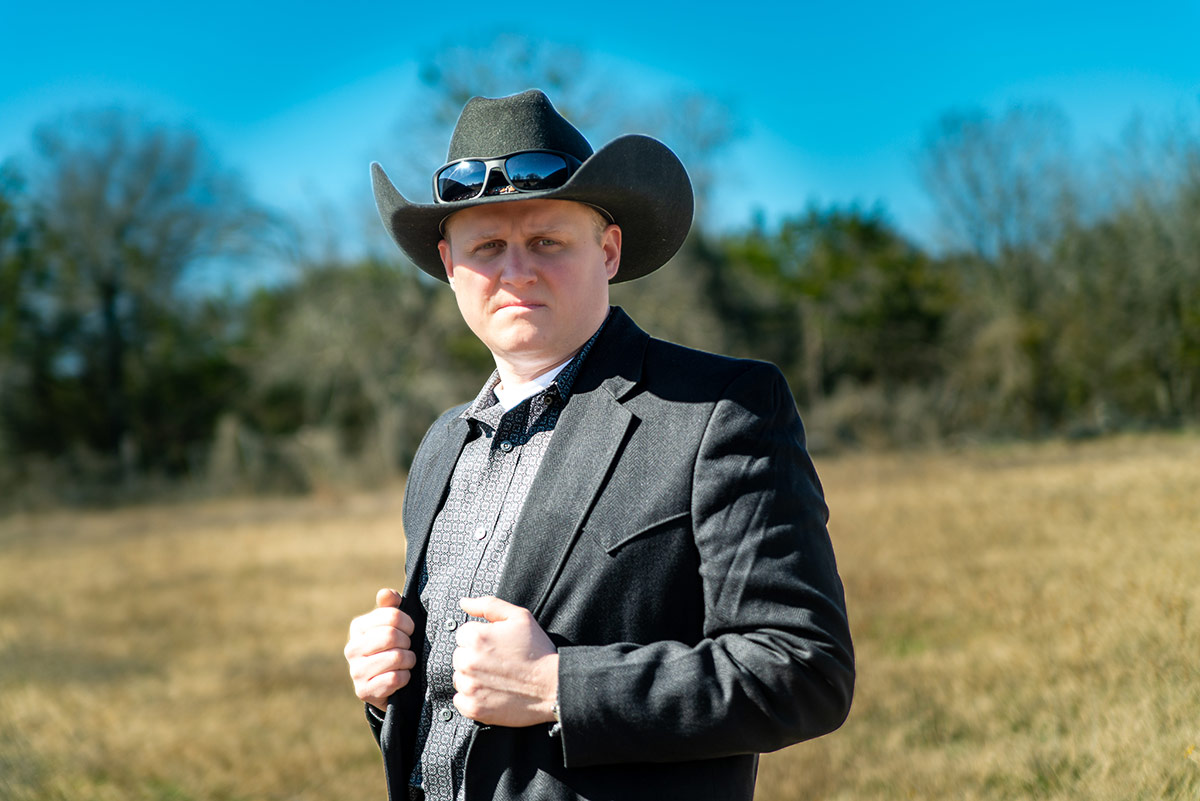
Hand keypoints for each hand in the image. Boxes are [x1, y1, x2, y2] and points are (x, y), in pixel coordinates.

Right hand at [345, 588, 416, 711]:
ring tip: (406, 661)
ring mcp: (355, 671)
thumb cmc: (392, 647)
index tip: (410, 630)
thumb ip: (390, 606)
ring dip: (409, 660)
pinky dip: (405, 677)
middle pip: (392, 635)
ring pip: (396, 657)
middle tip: (408, 647)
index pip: (392, 615)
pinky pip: (395, 679)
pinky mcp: (363, 691)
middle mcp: (351, 648)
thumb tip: (385, 593)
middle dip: (408, 642)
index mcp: (358, 627)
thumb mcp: (392, 624)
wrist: (386, 684)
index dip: (408, 623)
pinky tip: (401, 677)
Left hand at [452, 596, 558, 726]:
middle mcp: (468, 661)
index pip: (463, 634)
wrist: (553, 687)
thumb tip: (464, 603)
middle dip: (475, 657)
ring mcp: (470, 686)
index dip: (481, 638)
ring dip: (473, 677)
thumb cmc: (538, 652)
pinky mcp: (473, 707)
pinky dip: (472, 697)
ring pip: (459, 677)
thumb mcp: (519, 617)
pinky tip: (492, 692)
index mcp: (476, 637)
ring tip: (497, 677)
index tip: (496, 646)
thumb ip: (488, 605)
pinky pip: (460, 700)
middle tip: (499, 662)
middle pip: (459, 656)